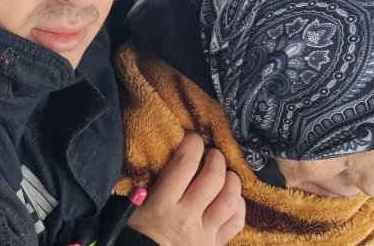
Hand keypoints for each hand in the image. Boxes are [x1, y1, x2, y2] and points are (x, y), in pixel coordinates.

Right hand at [128, 132, 244, 245]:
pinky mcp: (214, 245)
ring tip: (226, 173)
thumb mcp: (134, 205)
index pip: (184, 164)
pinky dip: (238, 205)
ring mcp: (203, 234)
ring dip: (232, 180)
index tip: (193, 138)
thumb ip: (148, 181)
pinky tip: (231, 198)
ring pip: (229, 200)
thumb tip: (163, 151)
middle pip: (213, 179)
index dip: (193, 144)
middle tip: (212, 153)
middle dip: (216, 158)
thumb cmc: (136, 232)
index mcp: (161, 204)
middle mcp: (185, 218)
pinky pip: (236, 222)